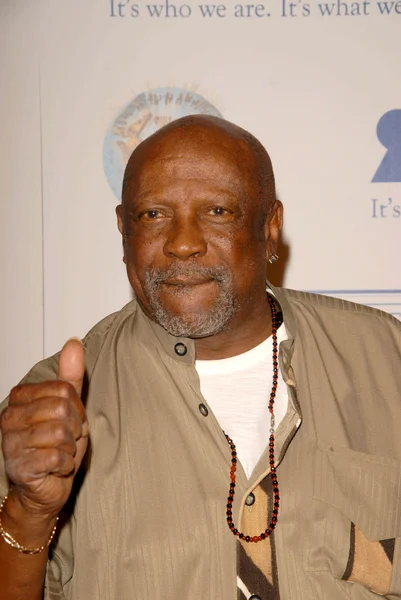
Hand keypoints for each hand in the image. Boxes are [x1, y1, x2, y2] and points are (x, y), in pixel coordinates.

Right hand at [0, 339, 87, 518]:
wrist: (46, 487)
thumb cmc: (56, 446)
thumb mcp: (69, 408)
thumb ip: (70, 377)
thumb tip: (74, 342)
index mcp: (20, 397)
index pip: (64, 389)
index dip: (76, 408)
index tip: (69, 420)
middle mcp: (9, 417)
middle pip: (63, 408)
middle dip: (75, 428)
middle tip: (66, 440)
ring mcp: (11, 442)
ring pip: (61, 433)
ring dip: (70, 448)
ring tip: (60, 453)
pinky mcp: (19, 466)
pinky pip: (58, 457)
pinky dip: (65, 465)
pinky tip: (56, 468)